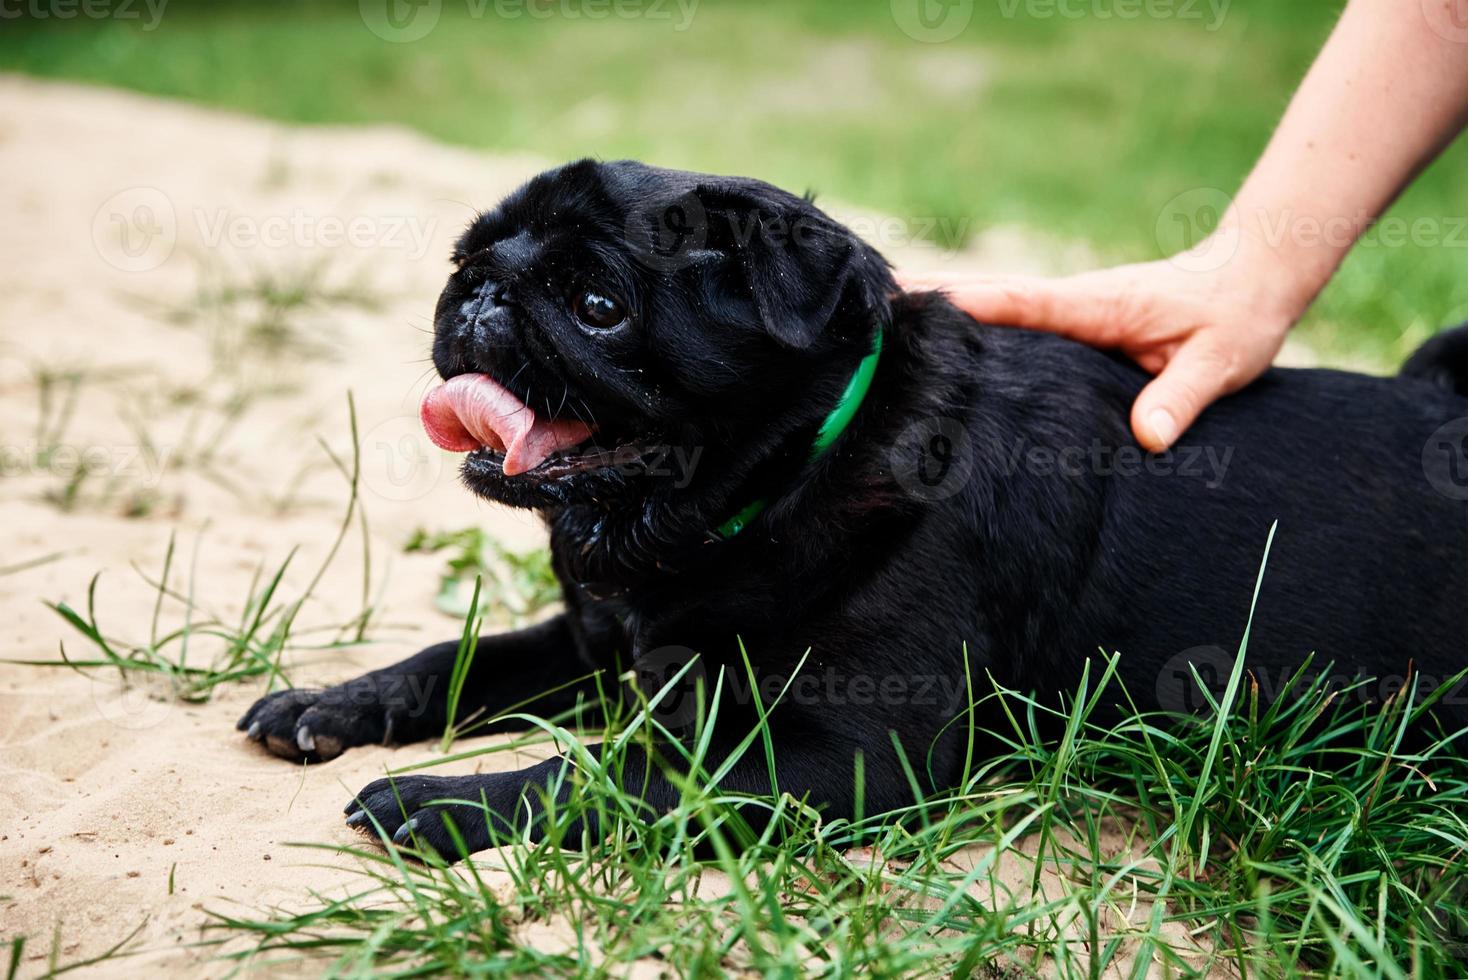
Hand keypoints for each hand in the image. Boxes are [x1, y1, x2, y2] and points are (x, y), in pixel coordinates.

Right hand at [902, 249, 1300, 450]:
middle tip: (872, 301)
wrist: (1251, 279)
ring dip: (944, 302)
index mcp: (1099, 304)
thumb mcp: (1222, 362)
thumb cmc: (1236, 318)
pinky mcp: (1072, 319)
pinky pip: (1013, 315)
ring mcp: (1070, 307)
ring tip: (882, 312)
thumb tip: (1148, 437)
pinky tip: (940, 333)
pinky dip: (972, 315)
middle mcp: (1074, 300)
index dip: (973, 304)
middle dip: (934, 296)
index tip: (921, 303)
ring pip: (996, 301)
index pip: (1026, 302)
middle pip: (992, 295)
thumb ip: (1184, 397)